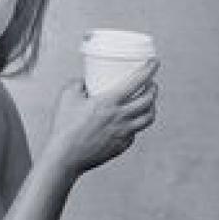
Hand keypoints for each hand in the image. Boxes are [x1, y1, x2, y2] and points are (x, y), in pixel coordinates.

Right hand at [44, 59, 159, 174]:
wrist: (65, 156)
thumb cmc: (64, 125)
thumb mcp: (68, 96)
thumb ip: (79, 84)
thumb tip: (85, 81)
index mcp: (110, 101)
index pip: (138, 81)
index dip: (149, 69)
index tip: (154, 62)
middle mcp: (121, 117)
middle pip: (149, 100)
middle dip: (153, 88)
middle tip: (151, 83)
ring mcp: (124, 133)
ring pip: (148, 118)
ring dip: (151, 107)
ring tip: (147, 102)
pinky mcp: (122, 146)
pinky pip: (134, 132)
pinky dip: (135, 124)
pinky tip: (130, 121)